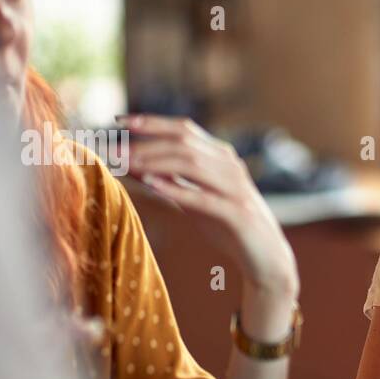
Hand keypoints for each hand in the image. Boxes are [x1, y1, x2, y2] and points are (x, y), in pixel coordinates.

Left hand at [120, 115, 298, 300]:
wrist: (266, 258)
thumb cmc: (227, 227)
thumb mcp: (194, 199)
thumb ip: (169, 181)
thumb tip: (130, 164)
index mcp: (222, 157)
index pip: (184, 129)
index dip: (151, 122)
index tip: (119, 121)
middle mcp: (231, 166)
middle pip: (185, 143)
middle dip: (145, 143)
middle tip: (113, 149)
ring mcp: (237, 189)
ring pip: (193, 165)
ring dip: (155, 162)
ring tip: (127, 164)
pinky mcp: (239, 214)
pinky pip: (205, 198)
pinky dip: (177, 189)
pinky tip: (152, 184)